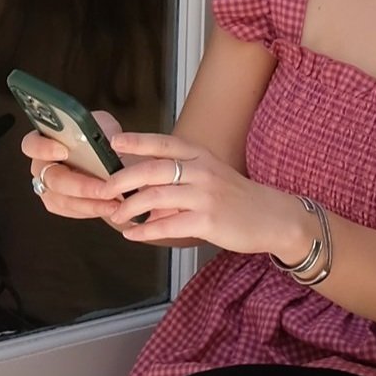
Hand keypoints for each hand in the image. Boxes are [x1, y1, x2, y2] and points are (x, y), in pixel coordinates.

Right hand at [21, 115, 132, 227]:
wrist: (113, 158)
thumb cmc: (101, 139)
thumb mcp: (102, 126)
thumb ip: (98, 131)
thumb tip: (106, 141)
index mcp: (44, 140)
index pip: (32, 144)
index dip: (44, 148)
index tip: (64, 151)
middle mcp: (42, 165)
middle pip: (53, 179)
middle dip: (81, 185)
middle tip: (104, 188)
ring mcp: (48, 187)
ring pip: (63, 200)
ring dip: (90, 203)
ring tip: (114, 202)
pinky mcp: (59, 204)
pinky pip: (71, 211)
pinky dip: (93, 210)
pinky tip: (110, 207)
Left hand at [98, 130, 310, 260]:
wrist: (272, 218)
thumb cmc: (236, 199)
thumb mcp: (209, 177)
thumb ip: (178, 179)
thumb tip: (141, 191)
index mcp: (200, 156)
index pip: (163, 144)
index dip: (137, 141)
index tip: (113, 142)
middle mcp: (201, 170)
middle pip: (152, 170)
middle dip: (122, 180)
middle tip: (103, 190)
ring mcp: (205, 195)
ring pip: (156, 197)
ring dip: (129, 208)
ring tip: (117, 215)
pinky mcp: (208, 220)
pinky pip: (168, 225)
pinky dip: (146, 230)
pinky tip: (133, 234)